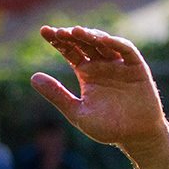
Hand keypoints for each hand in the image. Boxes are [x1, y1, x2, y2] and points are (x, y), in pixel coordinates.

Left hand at [31, 27, 167, 151]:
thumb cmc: (107, 127)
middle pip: (84, 43)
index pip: (69, 51)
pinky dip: (116, 43)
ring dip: (91, 36)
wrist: (135, 137)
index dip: (58, 40)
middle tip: (58, 32)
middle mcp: (102, 65)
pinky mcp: (136, 68)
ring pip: (104, 43)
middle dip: (72, 36)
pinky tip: (104, 39)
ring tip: (76, 32)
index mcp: (86, 73)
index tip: (44, 31)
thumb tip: (32, 77)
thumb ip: (57, 95)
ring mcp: (119, 64)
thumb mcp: (77, 112)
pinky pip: (127, 51)